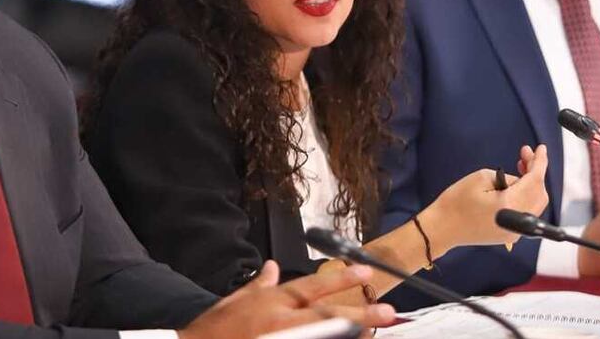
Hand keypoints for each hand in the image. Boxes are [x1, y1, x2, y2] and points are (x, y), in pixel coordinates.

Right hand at [178, 260, 394, 338]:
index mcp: (271, 303)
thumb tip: (273, 267)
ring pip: (324, 338)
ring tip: (373, 333)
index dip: (341, 278)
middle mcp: (280, 322)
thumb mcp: (234, 301)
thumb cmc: (212, 330)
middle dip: (359, 313)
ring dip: (348, 336)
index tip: (365, 271)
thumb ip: (258, 285)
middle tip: (387, 310)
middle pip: (327, 316)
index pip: (312, 286)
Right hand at [422, 145, 549, 249]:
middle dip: (535, 172)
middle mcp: (519, 221)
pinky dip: (526, 196)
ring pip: (536, 203)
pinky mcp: (510, 235)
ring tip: (520, 167)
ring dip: (531, 184)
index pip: (535, 181)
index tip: (541, 148)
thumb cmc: (456, 202)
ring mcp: (516, 232)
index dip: (540, 162)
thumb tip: (520, 180)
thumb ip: (507, 177)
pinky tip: (516, 185)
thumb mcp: (481, 178)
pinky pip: (527, 211)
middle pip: (540, 193)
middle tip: (524, 154)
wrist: (443, 228)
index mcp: (512, 205)